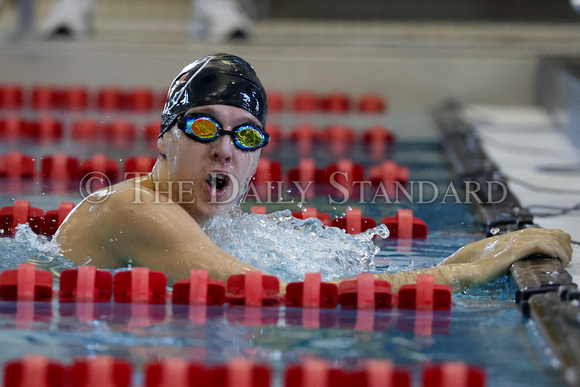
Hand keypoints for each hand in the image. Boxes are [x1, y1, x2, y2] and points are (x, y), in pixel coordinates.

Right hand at [439, 227, 572, 281]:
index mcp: (516, 236)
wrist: (470, 268)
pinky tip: (558, 261)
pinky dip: (556, 253)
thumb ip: (513, 255)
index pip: (546, 232)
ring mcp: (518, 241)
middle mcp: (519, 235)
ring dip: (564, 251)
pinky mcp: (518, 249)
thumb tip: (525, 261)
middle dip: (565, 246)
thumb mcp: (501, 258)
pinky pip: (545, 246)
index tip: (562, 255)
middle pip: (553, 233)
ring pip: (552, 238)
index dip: (559, 241)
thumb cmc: (481, 266)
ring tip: (565, 262)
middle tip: (566, 260)